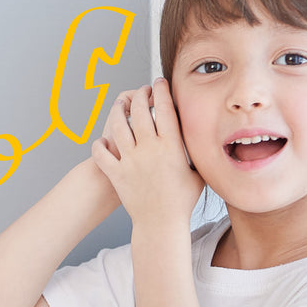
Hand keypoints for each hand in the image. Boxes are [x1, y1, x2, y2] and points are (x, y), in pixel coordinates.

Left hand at [91, 79, 203, 229]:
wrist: (161, 224)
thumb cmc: (181, 203)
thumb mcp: (197, 175)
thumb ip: (197, 156)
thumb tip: (207, 144)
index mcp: (171, 146)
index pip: (165, 107)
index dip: (161, 90)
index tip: (159, 82)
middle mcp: (149, 148)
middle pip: (139, 110)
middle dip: (139, 95)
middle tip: (141, 92)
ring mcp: (130, 160)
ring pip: (118, 125)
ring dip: (118, 111)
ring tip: (120, 106)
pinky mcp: (117, 173)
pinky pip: (101, 153)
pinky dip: (100, 145)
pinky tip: (103, 141)